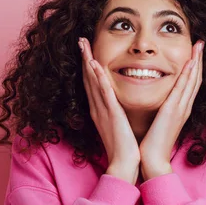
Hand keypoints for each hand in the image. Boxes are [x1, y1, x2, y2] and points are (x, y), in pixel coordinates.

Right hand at [79, 37, 139, 184]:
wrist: (124, 165)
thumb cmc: (125, 148)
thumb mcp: (119, 126)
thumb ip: (117, 114)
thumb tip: (119, 106)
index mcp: (101, 110)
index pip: (93, 84)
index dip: (89, 66)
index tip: (87, 50)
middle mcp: (98, 108)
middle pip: (89, 78)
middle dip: (84, 58)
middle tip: (81, 39)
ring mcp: (103, 111)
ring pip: (93, 82)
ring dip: (88, 62)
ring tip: (84, 45)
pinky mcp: (111, 115)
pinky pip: (104, 94)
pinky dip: (98, 79)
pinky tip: (95, 66)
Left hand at [139, 40, 203, 180]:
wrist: (152, 160)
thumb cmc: (152, 143)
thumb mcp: (160, 122)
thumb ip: (162, 110)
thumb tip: (160, 102)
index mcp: (181, 109)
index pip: (190, 83)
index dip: (194, 67)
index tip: (194, 52)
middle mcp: (184, 107)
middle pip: (195, 78)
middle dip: (198, 59)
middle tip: (201, 42)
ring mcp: (181, 109)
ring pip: (192, 80)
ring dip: (196, 61)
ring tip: (198, 45)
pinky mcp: (173, 112)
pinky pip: (182, 89)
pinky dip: (187, 75)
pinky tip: (189, 62)